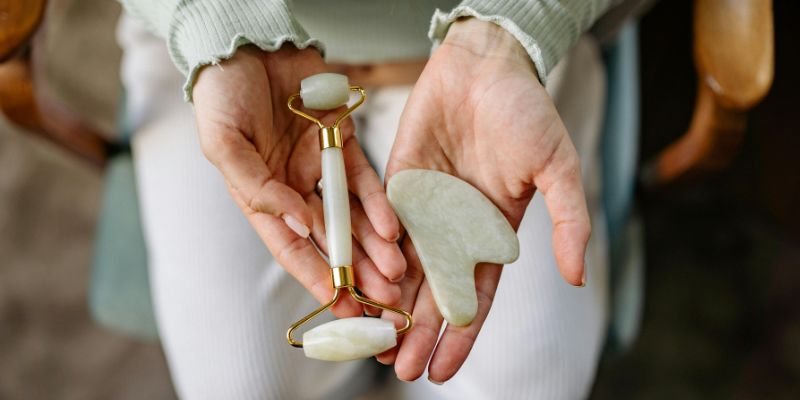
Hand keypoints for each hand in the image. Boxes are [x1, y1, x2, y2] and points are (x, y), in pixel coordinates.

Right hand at [192, 46, 405, 315]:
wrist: (249, 45)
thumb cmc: (223, 95)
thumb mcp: (223, 143)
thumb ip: (255, 186)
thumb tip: (297, 225)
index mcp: (262, 198)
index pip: (293, 249)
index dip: (316, 278)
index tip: (340, 307)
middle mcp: (295, 189)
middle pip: (331, 240)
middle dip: (356, 272)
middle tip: (382, 300)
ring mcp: (321, 168)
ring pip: (354, 217)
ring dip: (374, 247)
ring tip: (396, 274)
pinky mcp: (343, 142)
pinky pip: (365, 180)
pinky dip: (379, 204)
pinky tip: (392, 229)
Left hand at [378, 19, 590, 381]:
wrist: (484, 64)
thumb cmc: (526, 111)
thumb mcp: (559, 167)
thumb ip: (570, 222)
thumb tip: (577, 277)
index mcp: (492, 234)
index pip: (473, 297)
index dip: (458, 335)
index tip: (442, 370)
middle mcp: (455, 229)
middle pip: (432, 293)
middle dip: (416, 332)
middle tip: (399, 368)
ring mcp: (423, 208)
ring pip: (401, 269)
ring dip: (388, 306)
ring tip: (373, 341)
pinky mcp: (396, 184)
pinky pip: (380, 227)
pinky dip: (369, 258)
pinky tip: (358, 286)